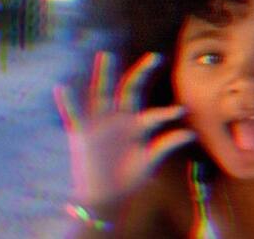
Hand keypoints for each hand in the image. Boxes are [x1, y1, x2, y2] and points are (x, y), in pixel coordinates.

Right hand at [54, 51, 194, 206]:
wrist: (105, 197)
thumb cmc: (129, 178)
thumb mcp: (149, 159)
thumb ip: (167, 145)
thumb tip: (191, 133)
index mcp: (137, 125)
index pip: (154, 114)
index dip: (167, 113)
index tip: (182, 112)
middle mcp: (120, 118)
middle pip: (130, 90)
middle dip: (142, 73)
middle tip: (156, 57)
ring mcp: (101, 124)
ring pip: (102, 93)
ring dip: (104, 75)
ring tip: (106, 56)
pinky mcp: (82, 134)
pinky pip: (73, 115)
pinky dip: (67, 102)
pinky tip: (62, 87)